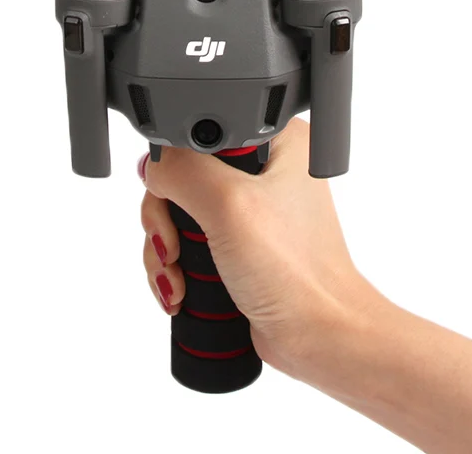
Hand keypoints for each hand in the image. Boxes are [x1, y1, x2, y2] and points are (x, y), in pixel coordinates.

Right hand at [138, 117, 376, 375]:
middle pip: (181, 177)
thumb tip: (151, 165)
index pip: (200, 133)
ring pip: (179, 215)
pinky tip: (180, 290)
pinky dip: (176, 269)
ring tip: (178, 280)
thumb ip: (182, 171)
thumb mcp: (229, 205)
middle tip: (173, 249)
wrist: (319, 338)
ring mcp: (250, 211)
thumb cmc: (296, 272)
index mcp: (276, 143)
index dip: (177, 168)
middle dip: (165, 221)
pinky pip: (188, 245)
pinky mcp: (239, 246)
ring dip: (166, 252)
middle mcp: (264, 171)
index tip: (174, 202)